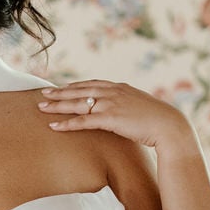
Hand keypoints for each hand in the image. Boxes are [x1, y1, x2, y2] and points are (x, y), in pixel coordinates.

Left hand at [38, 78, 188, 150]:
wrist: (169, 126)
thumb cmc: (158, 121)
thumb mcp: (142, 108)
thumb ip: (129, 106)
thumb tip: (125, 112)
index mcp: (120, 87)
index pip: (92, 84)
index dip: (75, 86)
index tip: (62, 87)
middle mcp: (113, 92)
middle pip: (80, 90)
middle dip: (59, 92)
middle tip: (43, 93)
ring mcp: (111, 104)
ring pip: (77, 103)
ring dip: (57, 105)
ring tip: (41, 107)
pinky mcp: (110, 119)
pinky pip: (83, 121)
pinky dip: (67, 123)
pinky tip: (54, 125)